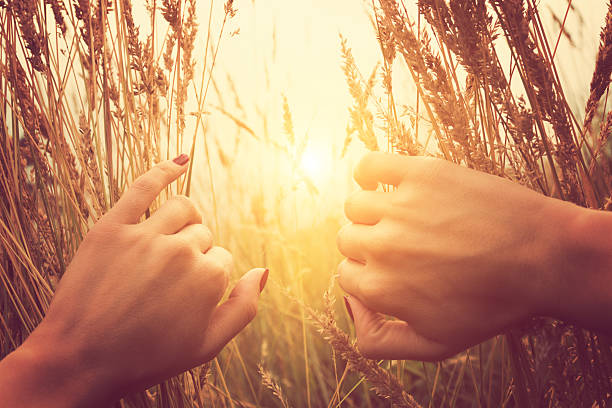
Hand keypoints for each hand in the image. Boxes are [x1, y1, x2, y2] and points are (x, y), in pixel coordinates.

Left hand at [0, 155, 268, 406]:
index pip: (221, 258)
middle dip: (192, 255)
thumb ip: (244, 307)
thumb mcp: (207, 346)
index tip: (182, 298)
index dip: (205, 279)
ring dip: (185, 221)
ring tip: (171, 240)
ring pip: (183, 209)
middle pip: (201, 235)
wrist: (81, 360)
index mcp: (209, 278)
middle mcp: (181, 251)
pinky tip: (180, 161)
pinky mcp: (112, 226)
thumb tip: (264, 270)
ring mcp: (145, 235)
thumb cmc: (147, 356)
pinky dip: (164, 169)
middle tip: (165, 284)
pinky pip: (144, 186)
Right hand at [337, 152, 579, 360]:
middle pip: (347, 239)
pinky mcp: (420, 174)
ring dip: (370, 212)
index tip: (394, 268)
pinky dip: (368, 172)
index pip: (346, 274)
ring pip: (355, 205)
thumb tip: (350, 308)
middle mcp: (381, 246)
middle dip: (369, 245)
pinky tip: (389, 184)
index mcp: (380, 288)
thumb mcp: (437, 344)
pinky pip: (369, 165)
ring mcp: (399, 207)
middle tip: (405, 245)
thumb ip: (380, 342)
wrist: (544, 257)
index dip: (369, 273)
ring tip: (401, 216)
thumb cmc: (493, 304)